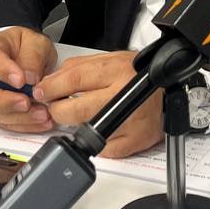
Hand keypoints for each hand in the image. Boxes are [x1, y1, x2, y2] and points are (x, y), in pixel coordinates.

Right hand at [0, 26, 56, 132]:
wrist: (30, 57)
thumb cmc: (27, 47)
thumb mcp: (36, 42)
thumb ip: (33, 56)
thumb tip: (30, 77)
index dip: (3, 72)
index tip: (20, 80)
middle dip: (5, 102)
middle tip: (26, 102)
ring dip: (18, 117)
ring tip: (41, 113)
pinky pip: (5, 123)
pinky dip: (24, 125)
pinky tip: (40, 121)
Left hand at [33, 51, 163, 158]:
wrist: (168, 94)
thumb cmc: (137, 76)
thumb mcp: (109, 59)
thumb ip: (78, 67)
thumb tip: (51, 81)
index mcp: (116, 70)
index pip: (74, 80)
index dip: (51, 88)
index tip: (42, 92)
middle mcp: (123, 97)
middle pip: (75, 110)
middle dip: (57, 110)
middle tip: (55, 107)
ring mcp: (129, 123)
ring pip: (85, 131)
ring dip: (74, 125)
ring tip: (76, 116)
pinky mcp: (133, 142)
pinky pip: (102, 149)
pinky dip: (94, 141)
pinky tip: (96, 130)